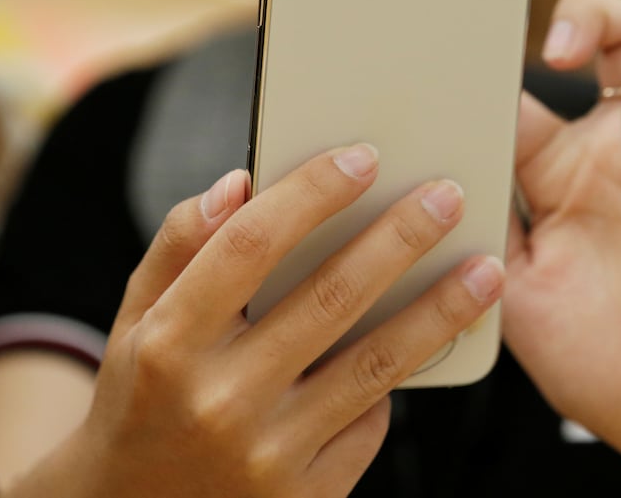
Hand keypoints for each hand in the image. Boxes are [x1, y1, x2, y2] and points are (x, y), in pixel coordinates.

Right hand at [14, 146, 503, 497]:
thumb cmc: (143, 402)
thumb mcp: (135, 323)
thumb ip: (179, 248)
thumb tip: (239, 184)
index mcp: (168, 343)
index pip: (249, 245)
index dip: (311, 193)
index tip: (361, 157)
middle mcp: (219, 399)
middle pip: (329, 297)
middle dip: (399, 238)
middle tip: (447, 196)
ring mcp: (268, 453)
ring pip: (375, 363)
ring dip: (439, 310)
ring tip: (485, 270)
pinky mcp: (308, 495)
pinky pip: (371, 422)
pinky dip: (396, 379)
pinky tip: (421, 347)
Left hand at [504, 0, 620, 475]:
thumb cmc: (591, 359)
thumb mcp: (511, 282)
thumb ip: (488, 214)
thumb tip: (446, 160)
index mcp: (558, 176)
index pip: (533, 91)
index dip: (510, 63)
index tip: (484, 54)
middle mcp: (617, 156)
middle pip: (614, 44)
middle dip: (593, 17)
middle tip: (565, 48)